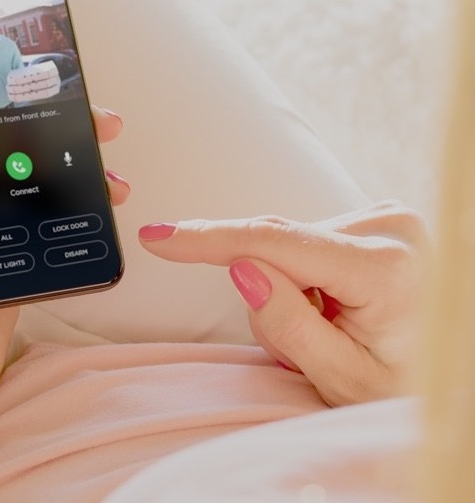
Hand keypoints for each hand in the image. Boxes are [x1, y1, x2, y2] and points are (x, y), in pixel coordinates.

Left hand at [0, 49, 127, 422]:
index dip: (11, 92)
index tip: (49, 76)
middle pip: (20, 145)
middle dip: (64, 129)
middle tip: (103, 121)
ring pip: (44, 181)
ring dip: (82, 169)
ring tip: (113, 171)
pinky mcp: (17, 259)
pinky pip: (54, 223)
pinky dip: (82, 210)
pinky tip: (106, 203)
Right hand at [139, 201, 429, 405]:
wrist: (453, 372)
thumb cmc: (407, 385)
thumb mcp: (343, 378)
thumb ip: (289, 324)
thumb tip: (241, 268)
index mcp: (385, 268)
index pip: (274, 242)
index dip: (208, 239)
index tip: (158, 235)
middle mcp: (389, 226)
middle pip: (277, 247)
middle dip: (268, 291)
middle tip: (304, 344)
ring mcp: (387, 217)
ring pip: (289, 245)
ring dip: (291, 287)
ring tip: (332, 329)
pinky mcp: (379, 218)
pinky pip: (309, 241)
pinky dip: (307, 276)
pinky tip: (339, 306)